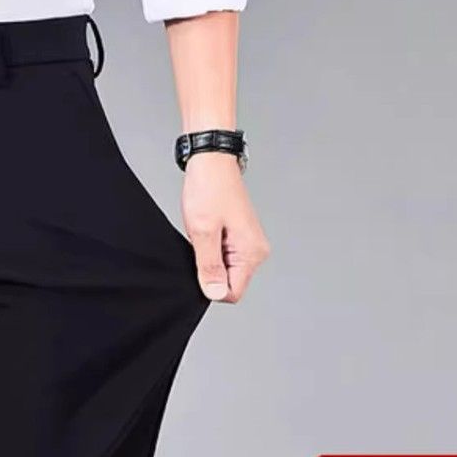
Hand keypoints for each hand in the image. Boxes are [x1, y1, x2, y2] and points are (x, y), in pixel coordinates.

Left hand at [181, 153, 269, 302]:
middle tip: (202, 242)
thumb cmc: (209, 189)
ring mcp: (249, 244)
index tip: (201, 263)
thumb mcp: (203, 232)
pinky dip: (211, 249)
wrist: (212, 162)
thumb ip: (209, 267)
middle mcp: (256, 251)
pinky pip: (223, 257)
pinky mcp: (240, 238)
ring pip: (225, 270)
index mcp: (252, 252)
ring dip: (209, 258)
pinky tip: (207, 231)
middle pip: (229, 283)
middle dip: (210, 271)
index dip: (211, 285)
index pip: (232, 293)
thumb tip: (215, 293)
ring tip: (205, 233)